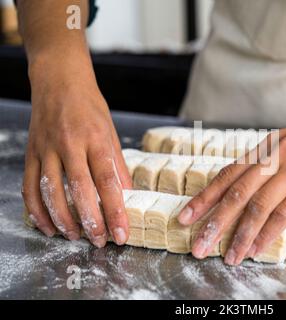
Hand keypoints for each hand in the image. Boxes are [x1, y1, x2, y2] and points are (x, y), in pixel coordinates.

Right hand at [22, 63, 131, 246]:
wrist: (59, 80)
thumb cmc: (90, 106)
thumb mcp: (111, 132)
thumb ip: (117, 165)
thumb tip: (127, 194)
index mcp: (95, 138)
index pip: (107, 180)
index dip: (115, 210)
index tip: (122, 232)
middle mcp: (69, 144)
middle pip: (79, 190)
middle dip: (91, 220)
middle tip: (100, 241)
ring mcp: (46, 148)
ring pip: (50, 191)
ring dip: (62, 219)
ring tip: (75, 236)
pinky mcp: (31, 152)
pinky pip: (29, 186)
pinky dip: (36, 209)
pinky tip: (47, 225)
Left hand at [178, 100, 285, 264]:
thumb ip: (276, 161)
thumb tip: (257, 187)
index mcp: (269, 145)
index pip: (228, 173)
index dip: (205, 197)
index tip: (186, 215)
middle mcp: (277, 155)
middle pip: (236, 193)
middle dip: (213, 221)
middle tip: (197, 244)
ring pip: (258, 206)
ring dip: (239, 234)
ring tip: (227, 256)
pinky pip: (285, 213)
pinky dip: (267, 233)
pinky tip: (256, 248)